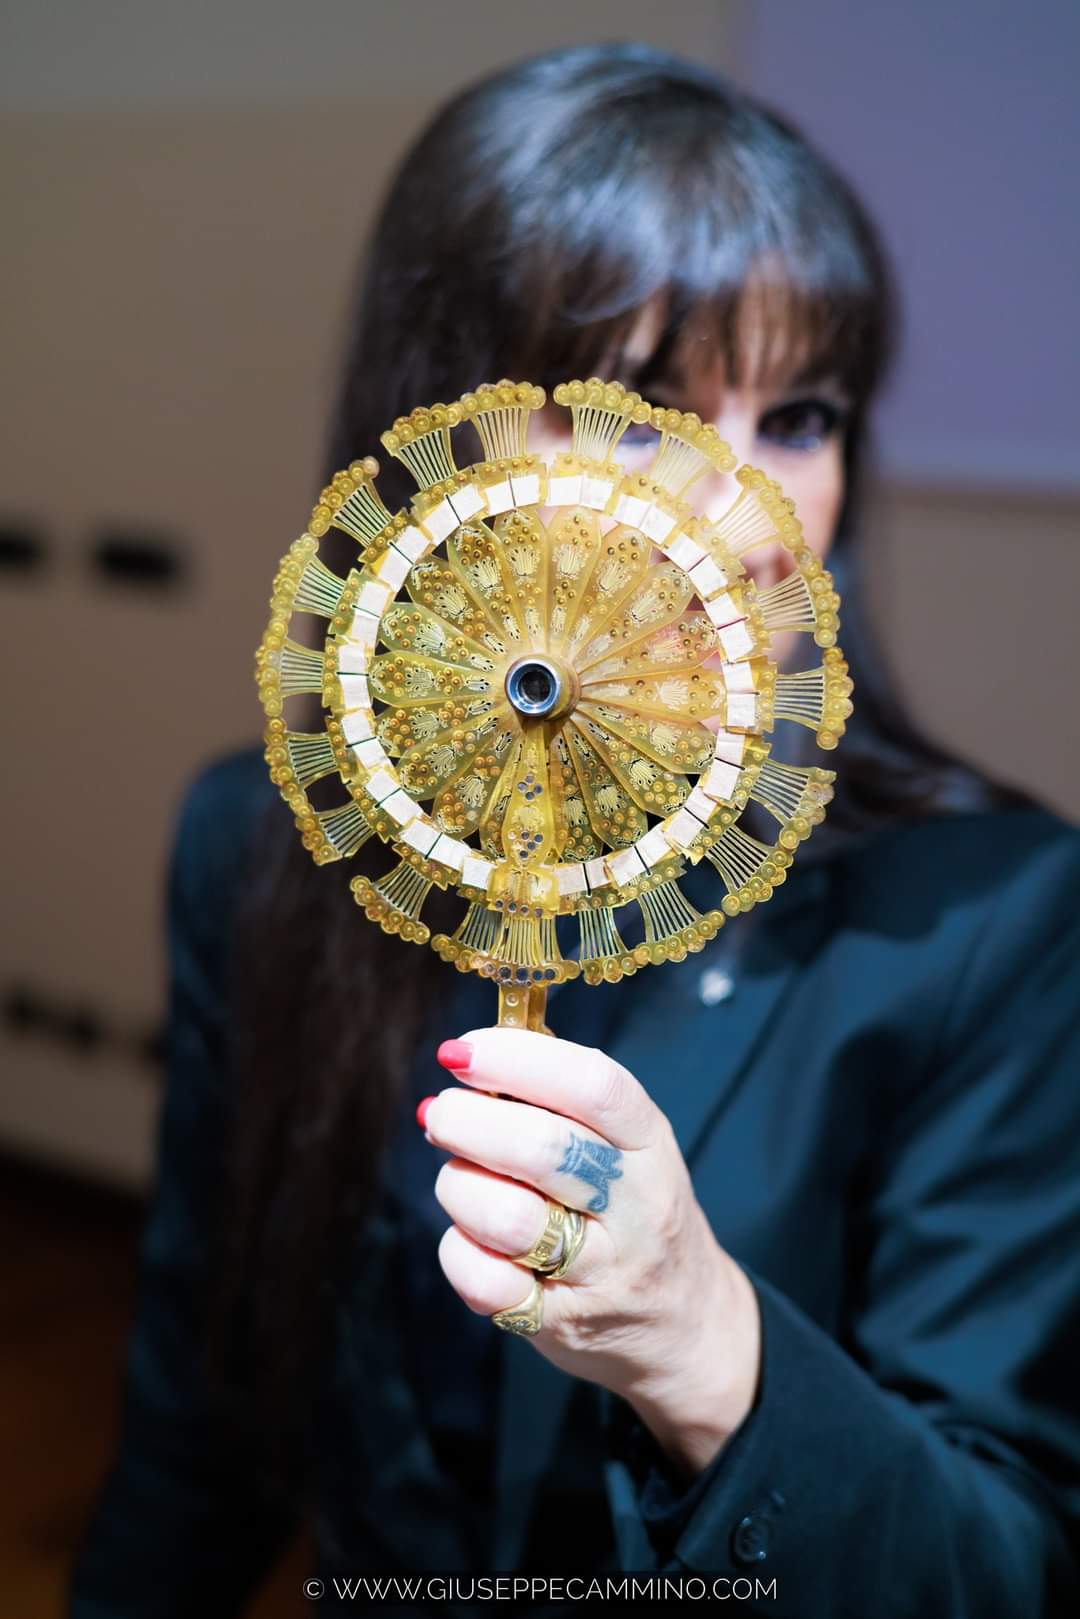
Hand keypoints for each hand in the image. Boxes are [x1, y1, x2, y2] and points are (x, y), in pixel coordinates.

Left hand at [422, 1027, 761, 1478]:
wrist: (684, 1323)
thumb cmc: (634, 1209)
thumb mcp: (629, 1143)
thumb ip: (563, 1096)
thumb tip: (473, 1052)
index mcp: (650, 1144)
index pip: (592, 1085)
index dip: (516, 1058)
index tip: (463, 1050)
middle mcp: (636, 1207)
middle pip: (541, 1149)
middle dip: (467, 1120)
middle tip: (441, 1112)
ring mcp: (602, 1271)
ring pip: (507, 1217)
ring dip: (458, 1185)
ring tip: (459, 1175)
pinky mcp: (561, 1323)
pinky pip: (486, 1283)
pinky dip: (459, 1250)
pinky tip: (468, 1235)